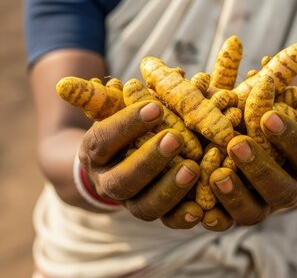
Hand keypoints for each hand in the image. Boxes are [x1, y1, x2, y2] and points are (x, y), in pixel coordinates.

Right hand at [78, 100, 202, 227]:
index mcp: (94, 151)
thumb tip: (181, 73)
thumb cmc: (129, 124)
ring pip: (144, 207)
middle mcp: (107, 182)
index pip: (104, 139)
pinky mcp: (154, 216)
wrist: (116, 163)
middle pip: (122, 180)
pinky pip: (167, 223)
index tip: (155, 106)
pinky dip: (183, 217)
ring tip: (193, 168)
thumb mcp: (126, 106)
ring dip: (169, 189)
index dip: (127, 124)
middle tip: (175, 138)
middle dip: (148, 160)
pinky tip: (201, 209)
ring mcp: (129, 203)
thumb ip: (143, 93)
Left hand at [202, 111, 296, 230]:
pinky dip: (213, 219)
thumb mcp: (294, 109)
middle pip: (281, 190)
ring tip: (217, 175)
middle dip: (259, 168)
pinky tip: (198, 210)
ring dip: (235, 196)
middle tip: (236, 144)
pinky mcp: (234, 217)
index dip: (290, 137)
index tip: (268, 116)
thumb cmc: (277, 122)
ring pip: (253, 213)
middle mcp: (287, 192)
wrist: (263, 152)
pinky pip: (225, 224)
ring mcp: (261, 207)